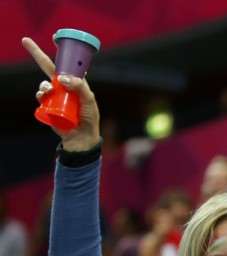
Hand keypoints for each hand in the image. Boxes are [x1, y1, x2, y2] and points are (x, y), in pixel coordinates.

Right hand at [22, 36, 99, 150]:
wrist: (82, 137)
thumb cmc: (89, 118)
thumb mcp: (89, 100)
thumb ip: (79, 87)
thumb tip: (61, 77)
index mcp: (74, 83)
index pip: (67, 65)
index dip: (61, 52)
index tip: (54, 37)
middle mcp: (63, 87)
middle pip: (47, 67)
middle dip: (36, 53)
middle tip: (26, 41)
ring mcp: (54, 96)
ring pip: (43, 84)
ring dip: (44, 85)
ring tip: (49, 91)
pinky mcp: (47, 106)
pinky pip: (40, 96)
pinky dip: (40, 95)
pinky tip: (44, 96)